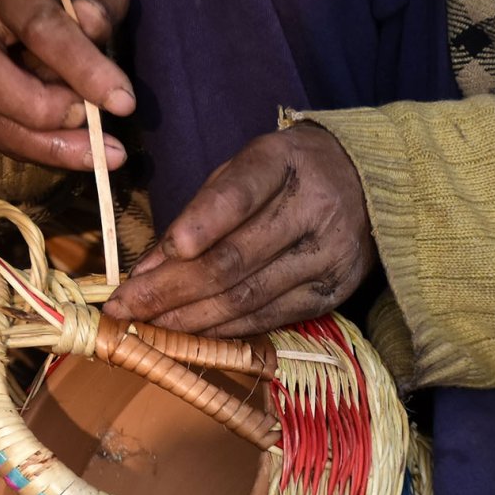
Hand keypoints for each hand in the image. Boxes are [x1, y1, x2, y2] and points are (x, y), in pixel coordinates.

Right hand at [0, 0, 134, 168]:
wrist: (25, 3)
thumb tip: (90, 24)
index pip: (37, 26)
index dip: (80, 66)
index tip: (123, 100)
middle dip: (39, 107)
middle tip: (89, 119)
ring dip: (45, 145)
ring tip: (99, 154)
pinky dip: (40, 152)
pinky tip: (78, 154)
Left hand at [104, 123, 376, 336]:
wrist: (370, 184)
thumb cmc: (290, 174)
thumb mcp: (248, 167)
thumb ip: (200, 210)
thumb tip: (151, 266)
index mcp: (286, 162)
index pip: (241, 193)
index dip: (203, 223)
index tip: (168, 250)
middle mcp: (314, 209)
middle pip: (234, 260)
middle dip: (171, 289)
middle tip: (124, 306)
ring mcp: (328, 256)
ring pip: (248, 297)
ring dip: (190, 317)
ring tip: (148, 324)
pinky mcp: (334, 292)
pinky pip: (270, 318)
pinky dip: (225, 329)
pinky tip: (191, 332)